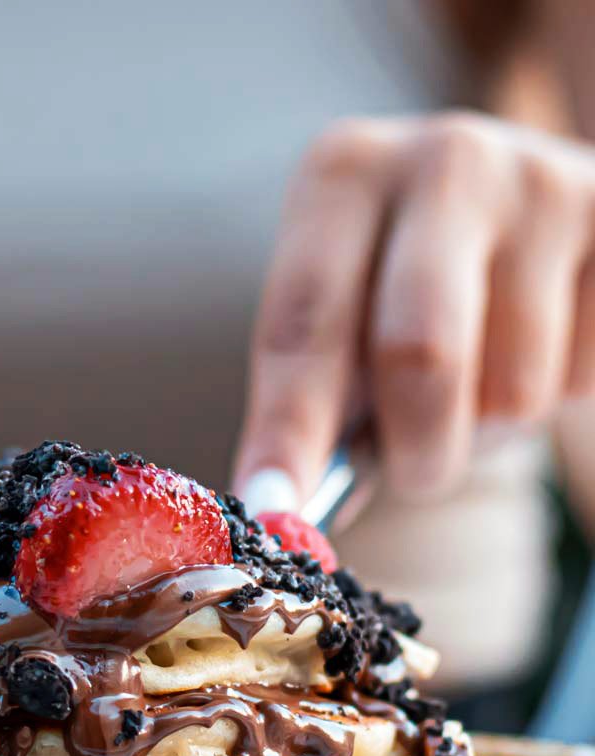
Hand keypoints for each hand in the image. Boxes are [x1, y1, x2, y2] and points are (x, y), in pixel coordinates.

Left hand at [234, 112, 594, 508]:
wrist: (517, 216)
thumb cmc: (397, 288)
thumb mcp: (339, 319)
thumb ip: (311, 406)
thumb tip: (286, 512)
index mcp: (343, 174)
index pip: (305, 321)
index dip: (288, 429)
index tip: (274, 511)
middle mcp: (444, 160)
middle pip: (419, 353)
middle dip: (411, 448)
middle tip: (412, 476)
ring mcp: (547, 184)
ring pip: (512, 387)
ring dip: (487, 431)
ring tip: (477, 388)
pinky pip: (586, 379)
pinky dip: (555, 398)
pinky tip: (540, 350)